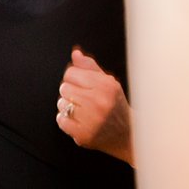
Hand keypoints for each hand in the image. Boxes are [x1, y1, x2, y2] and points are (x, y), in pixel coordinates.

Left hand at [56, 48, 133, 165]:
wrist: (127, 135)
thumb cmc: (115, 106)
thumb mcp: (108, 83)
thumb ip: (90, 67)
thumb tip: (75, 53)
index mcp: (107, 86)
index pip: (71, 73)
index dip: (73, 78)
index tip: (82, 86)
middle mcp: (100, 101)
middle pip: (64, 87)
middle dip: (70, 93)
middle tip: (83, 100)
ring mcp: (92, 119)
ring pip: (61, 103)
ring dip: (67, 107)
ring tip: (82, 111)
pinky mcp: (84, 134)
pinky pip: (61, 120)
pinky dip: (65, 120)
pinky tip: (78, 121)